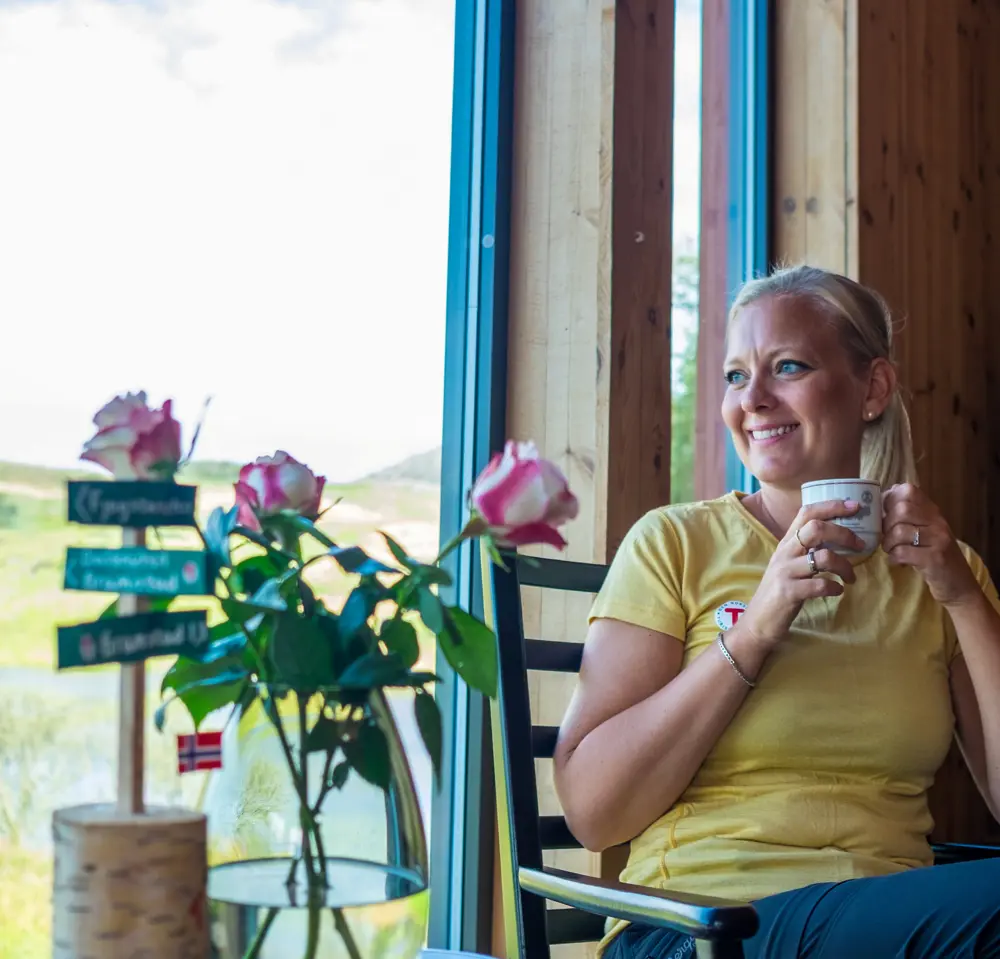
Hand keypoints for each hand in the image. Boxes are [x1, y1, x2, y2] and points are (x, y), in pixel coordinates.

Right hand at [739, 499, 864, 650]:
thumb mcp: (789, 564)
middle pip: (816, 528)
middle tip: (859, 545)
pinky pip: (820, 585)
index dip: (831, 506)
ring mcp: (785, 572)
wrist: (757, 622)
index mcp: (786, 542)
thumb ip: (807, 550)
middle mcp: (784, 552)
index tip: (854, 506)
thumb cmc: (779, 592)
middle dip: (844, 533)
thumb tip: (839, 538)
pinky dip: (835, 588)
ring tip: (851, 577)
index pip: (806, 512)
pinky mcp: (789, 592)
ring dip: (845, 566)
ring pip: (823, 557)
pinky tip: (837, 591)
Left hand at [882, 483, 977, 606]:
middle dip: (885, 524)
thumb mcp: (925, 531)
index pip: (909, 490)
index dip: (889, 499)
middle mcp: (938, 522)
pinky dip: (894, 557)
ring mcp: (938, 539)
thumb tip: (882, 500)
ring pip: (899, 531)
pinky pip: (902, 552)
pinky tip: (898, 561)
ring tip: (891, 550)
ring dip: (888, 543)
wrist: (959, 585)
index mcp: (932, 512)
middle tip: (886, 537)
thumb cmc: (935, 556)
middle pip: (902, 510)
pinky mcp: (934, 559)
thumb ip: (909, 516)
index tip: (883, 513)